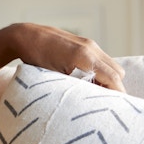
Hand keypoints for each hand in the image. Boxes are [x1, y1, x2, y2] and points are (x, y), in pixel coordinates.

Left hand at [10, 23, 124, 91]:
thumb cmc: (35, 58)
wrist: (26, 36)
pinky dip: (101, 70)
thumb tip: (89, 100)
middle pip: (117, 72)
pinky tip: (88, 79)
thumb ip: (75, 86)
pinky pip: (102, 59)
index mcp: (84, 57)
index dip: (118, 94)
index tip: (116, 107)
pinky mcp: (86, 43)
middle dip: (115, 88)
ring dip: (108, 79)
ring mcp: (89, 44)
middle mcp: (90, 48)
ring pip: (111, 65)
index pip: (113, 78)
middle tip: (105, 102)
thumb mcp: (54, 77)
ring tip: (95, 92)